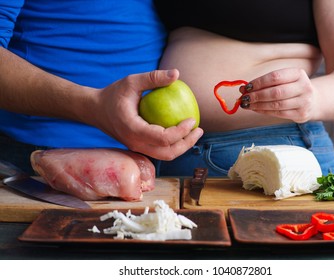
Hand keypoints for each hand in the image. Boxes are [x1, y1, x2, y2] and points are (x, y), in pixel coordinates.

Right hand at [88, 69, 203, 159]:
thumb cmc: (112, 94)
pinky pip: (159, 150)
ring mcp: (137, 148)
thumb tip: (176, 74)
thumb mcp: (131, 81)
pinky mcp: (139, 147)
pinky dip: (173, 145)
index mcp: (133, 130)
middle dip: (187, 144)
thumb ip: (153, 77)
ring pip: (164, 156)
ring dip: (181, 147)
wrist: (95, 110)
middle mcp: (135, 143)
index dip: (181, 132)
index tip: (192, 119)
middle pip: (167, 153)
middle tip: (198, 130)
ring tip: (193, 133)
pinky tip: (181, 132)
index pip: (163, 138)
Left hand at [239, 68, 316, 122]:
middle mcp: (304, 87)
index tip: (247, 87)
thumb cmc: (292, 88)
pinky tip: (255, 109)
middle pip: (276, 92)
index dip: (259, 82)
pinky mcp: (301, 114)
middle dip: (257, 95)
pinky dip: (264, 111)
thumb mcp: (284, 80)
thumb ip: (266, 82)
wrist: (314, 100)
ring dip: (258, 105)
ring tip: (247, 104)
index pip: (275, 76)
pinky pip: (278, 113)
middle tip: (244, 97)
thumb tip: (244, 88)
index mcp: (298, 73)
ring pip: (276, 104)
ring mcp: (304, 102)